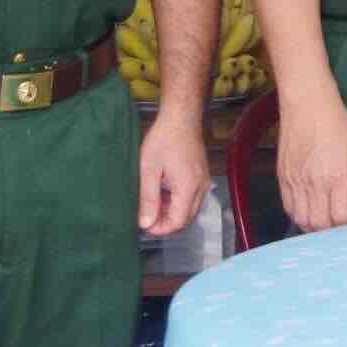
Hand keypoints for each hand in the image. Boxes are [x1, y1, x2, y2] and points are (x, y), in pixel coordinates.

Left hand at [137, 113, 209, 235]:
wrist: (181, 117)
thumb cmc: (163, 139)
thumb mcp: (149, 169)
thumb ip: (148, 198)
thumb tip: (145, 223)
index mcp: (188, 188)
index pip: (178, 222)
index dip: (160, 228)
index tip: (143, 224)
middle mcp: (201, 187)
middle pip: (186, 218)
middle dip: (165, 222)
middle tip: (145, 216)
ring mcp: (203, 181)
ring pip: (189, 209)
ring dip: (171, 212)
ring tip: (151, 203)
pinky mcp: (201, 176)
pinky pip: (191, 198)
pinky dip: (176, 202)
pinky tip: (162, 192)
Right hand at [276, 88, 346, 231]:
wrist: (306, 103)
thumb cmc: (337, 123)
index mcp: (337, 177)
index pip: (340, 218)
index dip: (346, 227)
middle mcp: (315, 183)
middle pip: (319, 225)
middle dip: (329, 232)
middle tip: (336, 227)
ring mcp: (296, 181)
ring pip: (301, 219)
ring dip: (312, 227)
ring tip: (322, 224)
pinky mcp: (282, 177)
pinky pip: (287, 207)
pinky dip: (297, 215)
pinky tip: (306, 212)